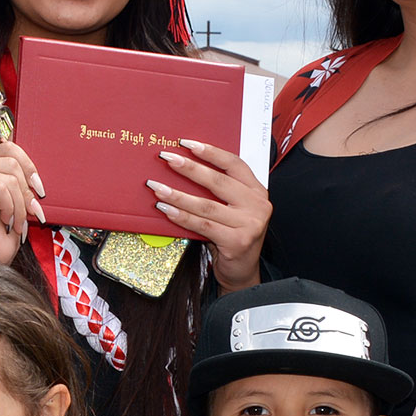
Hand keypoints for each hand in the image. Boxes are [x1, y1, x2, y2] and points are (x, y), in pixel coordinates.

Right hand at [0, 141, 46, 265]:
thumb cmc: (5, 231)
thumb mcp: (17, 196)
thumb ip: (20, 176)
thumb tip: (35, 169)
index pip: (7, 148)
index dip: (28, 166)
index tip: (39, 189)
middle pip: (10, 161)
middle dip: (26, 192)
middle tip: (31, 213)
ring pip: (8, 177)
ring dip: (20, 205)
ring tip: (16, 222)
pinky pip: (1, 188)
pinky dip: (10, 208)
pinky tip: (5, 222)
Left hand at [146, 139, 270, 293]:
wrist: (242, 272)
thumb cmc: (233, 236)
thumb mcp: (233, 209)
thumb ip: (221, 191)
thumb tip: (184, 167)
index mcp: (257, 191)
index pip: (234, 164)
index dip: (210, 152)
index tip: (188, 143)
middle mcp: (257, 205)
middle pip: (218, 181)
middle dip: (189, 168)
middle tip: (167, 158)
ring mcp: (249, 224)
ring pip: (206, 205)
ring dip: (178, 194)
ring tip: (157, 187)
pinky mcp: (237, 241)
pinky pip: (202, 225)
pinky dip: (182, 216)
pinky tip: (166, 209)